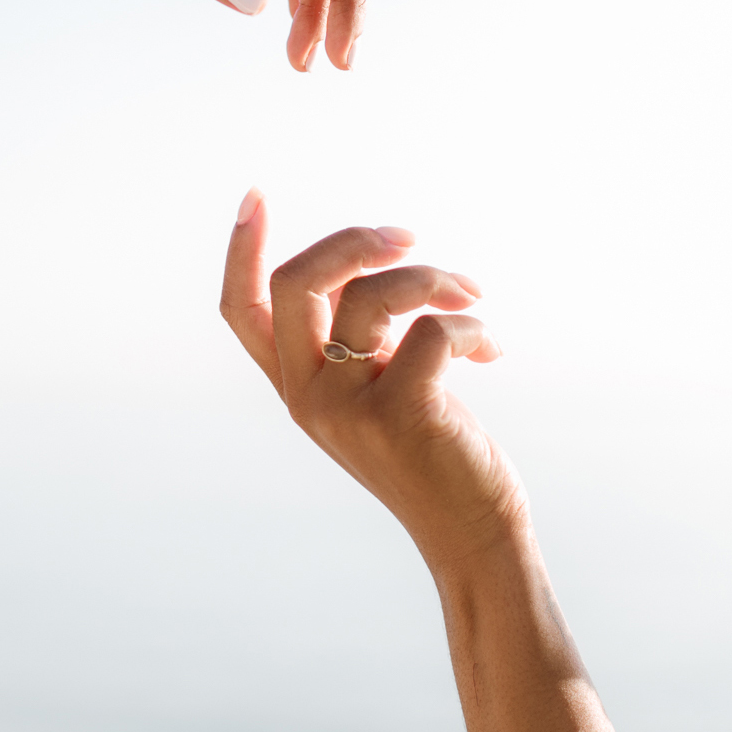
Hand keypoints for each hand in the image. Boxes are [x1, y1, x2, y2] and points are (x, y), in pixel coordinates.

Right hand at [220, 189, 526, 570]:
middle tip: (407, 238)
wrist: (472, 534)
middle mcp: (307, 397)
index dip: (241, 251)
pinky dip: (471, 322)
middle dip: (353, 240)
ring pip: (372, 295)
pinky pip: (432, 327)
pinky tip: (491, 348)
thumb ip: (357, 338)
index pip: (243, 311)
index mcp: (295, 387)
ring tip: (472, 293)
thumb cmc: (430, 452)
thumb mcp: (374, 391)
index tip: (255, 197)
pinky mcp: (397, 412)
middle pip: (295, 283)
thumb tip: (376, 264)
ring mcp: (346, 407)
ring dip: (433, 277)